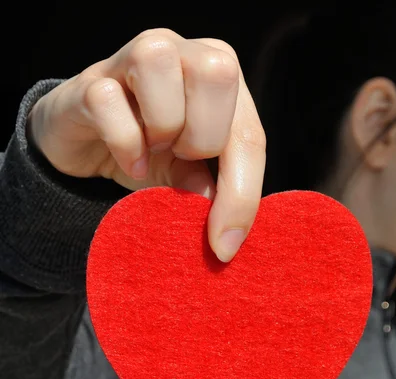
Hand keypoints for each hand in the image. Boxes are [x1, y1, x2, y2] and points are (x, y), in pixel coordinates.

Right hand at [28, 28, 265, 261]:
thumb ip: (210, 188)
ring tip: (153, 148)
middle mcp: (181, 50)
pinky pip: (110, 103)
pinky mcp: (90, 82)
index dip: (242, 194)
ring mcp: (133, 57)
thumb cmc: (144, 151)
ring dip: (161, 126)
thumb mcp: (184, 175)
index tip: (224, 245)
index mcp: (217, 74)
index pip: (249, 132)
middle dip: (203, 137)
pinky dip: (124, 143)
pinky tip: (130, 161)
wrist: (82, 143)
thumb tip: (227, 227)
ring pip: (160, 65)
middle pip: (219, 73)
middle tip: (180, 155)